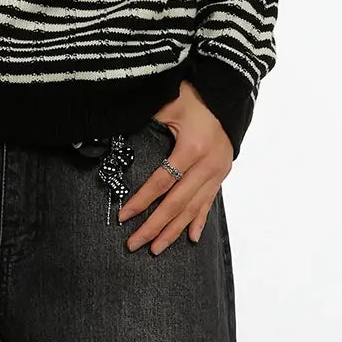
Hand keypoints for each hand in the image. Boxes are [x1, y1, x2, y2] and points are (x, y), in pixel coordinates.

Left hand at [117, 82, 231, 252]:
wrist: (227, 93)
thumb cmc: (195, 96)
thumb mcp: (169, 103)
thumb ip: (148, 120)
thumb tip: (113, 130)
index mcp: (192, 147)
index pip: (161, 182)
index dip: (141, 201)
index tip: (123, 217)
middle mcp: (208, 164)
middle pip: (177, 203)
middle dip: (154, 226)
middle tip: (135, 244)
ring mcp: (217, 171)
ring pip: (193, 208)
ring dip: (173, 231)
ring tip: (156, 248)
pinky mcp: (222, 173)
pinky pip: (209, 202)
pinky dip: (199, 221)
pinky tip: (191, 238)